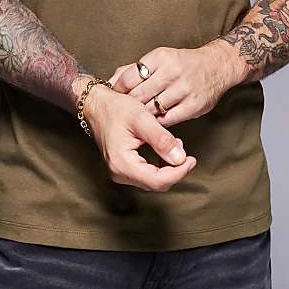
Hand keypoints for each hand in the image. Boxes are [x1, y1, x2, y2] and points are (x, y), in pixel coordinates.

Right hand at [81, 81, 196, 190]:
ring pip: (153, 180)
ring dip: (169, 167)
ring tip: (177, 147)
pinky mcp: (123, 167)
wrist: (96, 105)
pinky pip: (147, 174)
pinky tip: (166, 150)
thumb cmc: (115, 109)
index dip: (178, 173)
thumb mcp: (141, 119)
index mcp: (122, 163)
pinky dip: (160, 165)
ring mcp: (120, 171)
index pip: (157, 180)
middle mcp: (119, 172)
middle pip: (156, 183)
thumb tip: (180, 158)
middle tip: (188, 154)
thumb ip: (161, 139)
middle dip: (175, 170)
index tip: (191, 160)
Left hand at [108, 42, 239, 128]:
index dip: (118, 91)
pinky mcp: (193, 106)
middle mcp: (172, 72)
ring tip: (138, 119)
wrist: (217, 66)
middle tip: (123, 113)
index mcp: (160, 57)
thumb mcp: (159, 58)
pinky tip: (154, 122)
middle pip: (139, 96)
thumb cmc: (182, 63)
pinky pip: (168, 120)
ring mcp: (184, 89)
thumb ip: (134, 69)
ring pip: (152, 109)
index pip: (129, 78)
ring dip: (143, 116)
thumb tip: (110, 80)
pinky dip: (158, 123)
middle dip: (129, 106)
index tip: (115, 98)